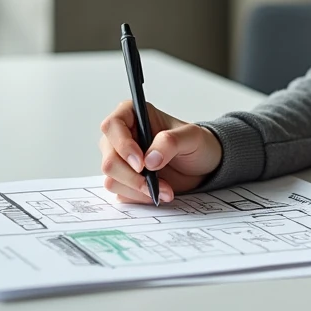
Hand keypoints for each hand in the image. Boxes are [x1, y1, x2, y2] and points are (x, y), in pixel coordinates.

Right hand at [98, 100, 221, 203]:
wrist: (202, 166)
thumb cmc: (196, 143)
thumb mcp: (192, 137)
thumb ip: (171, 142)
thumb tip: (149, 159)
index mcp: (132, 114)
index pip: (112, 126)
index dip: (123, 145)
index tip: (141, 163)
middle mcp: (120, 137)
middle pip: (109, 159)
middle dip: (132, 177)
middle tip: (155, 184)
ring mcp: (119, 160)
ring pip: (112, 179)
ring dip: (138, 189)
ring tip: (165, 189)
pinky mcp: (124, 180)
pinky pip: (121, 193)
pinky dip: (140, 197)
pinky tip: (158, 193)